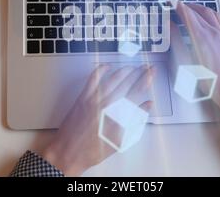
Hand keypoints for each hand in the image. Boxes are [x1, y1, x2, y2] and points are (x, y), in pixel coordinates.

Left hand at [40, 64, 154, 175]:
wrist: (69, 152)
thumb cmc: (93, 151)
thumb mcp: (121, 140)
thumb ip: (135, 120)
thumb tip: (146, 106)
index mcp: (118, 115)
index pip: (136, 92)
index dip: (146, 80)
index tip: (151, 73)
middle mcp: (107, 104)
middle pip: (126, 82)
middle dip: (139, 73)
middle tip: (146, 67)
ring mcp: (94, 99)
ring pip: (112, 78)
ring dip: (124, 70)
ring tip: (132, 67)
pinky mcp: (83, 97)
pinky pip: (93, 79)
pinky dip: (101, 70)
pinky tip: (107, 67)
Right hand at [176, 2, 219, 122]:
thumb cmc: (206, 80)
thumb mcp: (184, 62)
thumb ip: (176, 40)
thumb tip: (170, 26)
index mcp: (201, 37)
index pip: (187, 14)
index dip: (177, 6)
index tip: (170, 1)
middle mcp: (213, 32)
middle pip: (197, 11)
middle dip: (185, 6)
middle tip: (176, 5)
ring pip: (210, 12)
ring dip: (198, 7)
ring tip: (189, 8)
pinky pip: (219, 18)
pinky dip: (209, 13)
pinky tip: (205, 16)